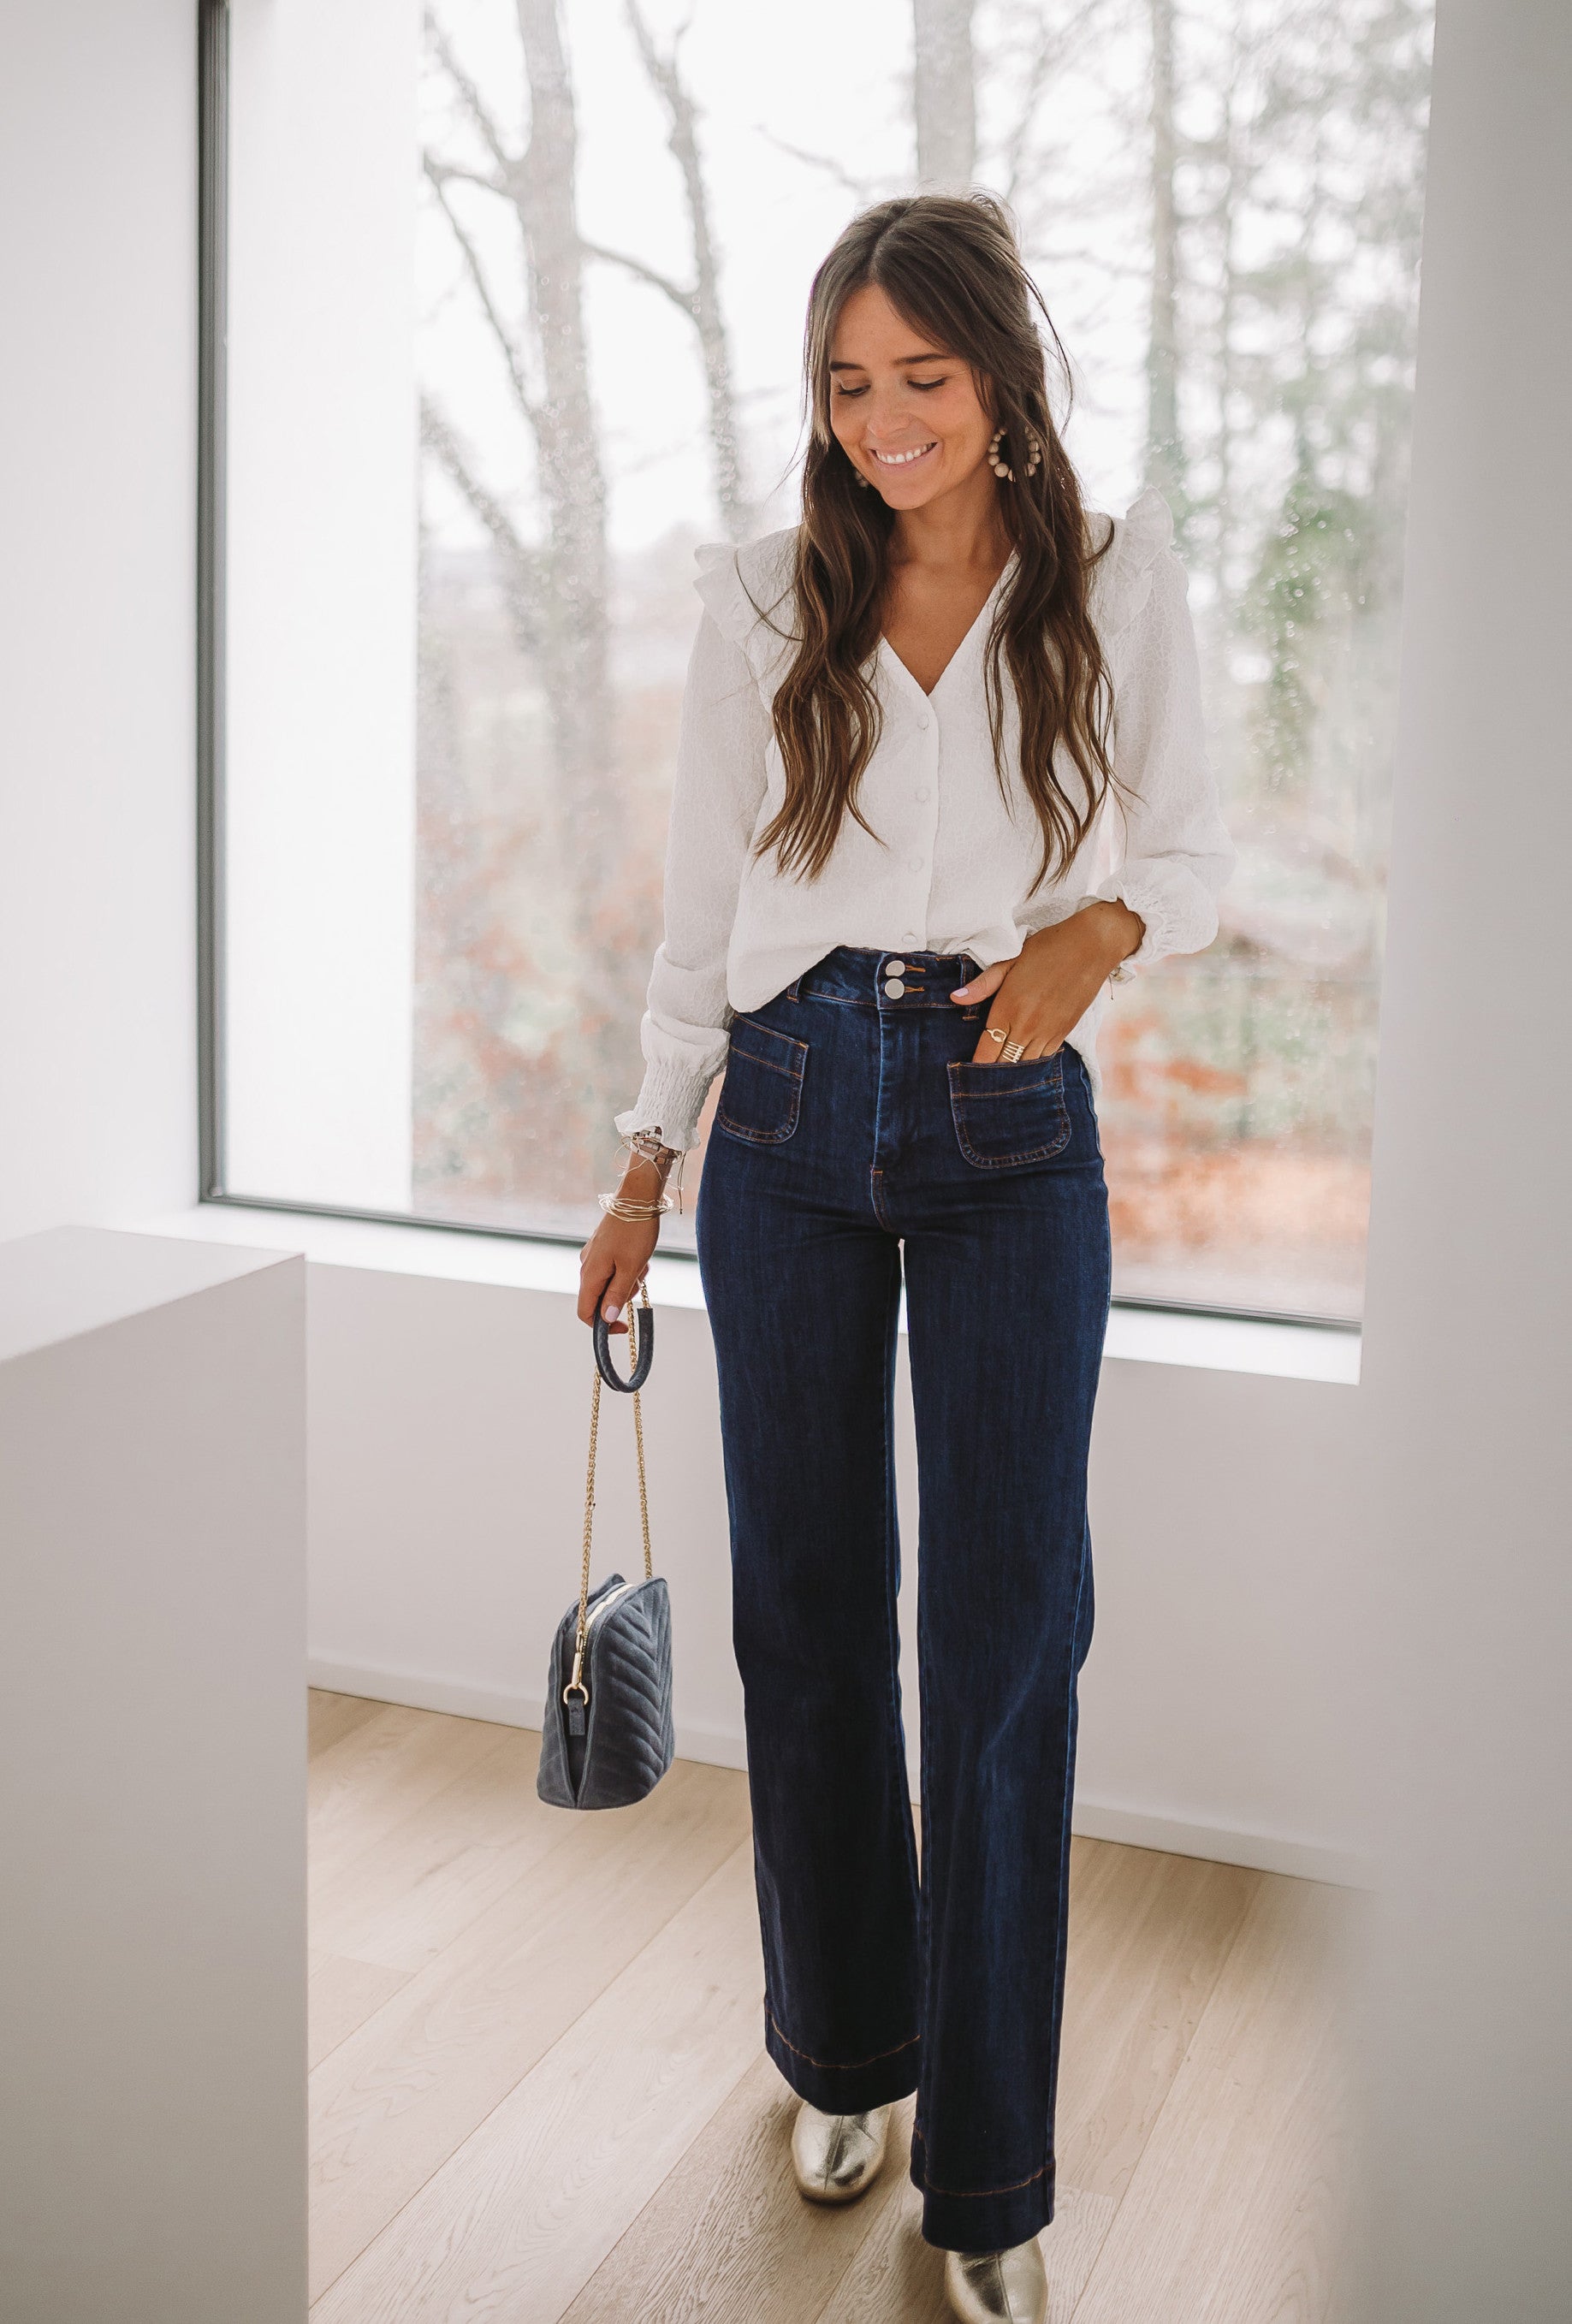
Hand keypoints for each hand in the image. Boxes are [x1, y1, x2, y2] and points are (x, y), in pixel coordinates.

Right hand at [577, 1155, 663, 1332]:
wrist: (637, 1197)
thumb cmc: (635, 1232)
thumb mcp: (631, 1268)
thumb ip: (617, 1294)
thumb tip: (605, 1318)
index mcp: (590, 1274)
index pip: (585, 1312)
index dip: (602, 1326)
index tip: (623, 1326)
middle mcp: (586, 1266)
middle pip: (598, 1297)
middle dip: (621, 1297)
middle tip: (640, 1281)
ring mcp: (593, 1255)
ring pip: (608, 1282)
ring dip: (627, 1281)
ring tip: (643, 1264)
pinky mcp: (602, 1247)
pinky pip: (612, 1268)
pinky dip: (627, 1269)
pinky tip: (640, 1256)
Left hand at [953, 901, 1143, 1061]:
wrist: (1091, 946)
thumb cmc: (1047, 949)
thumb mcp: (1009, 961)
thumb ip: (982, 984)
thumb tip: (955, 998)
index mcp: (1008, 1008)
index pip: (986, 1051)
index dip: (975, 1067)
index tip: (964, 1074)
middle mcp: (1027, 1026)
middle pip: (1004, 1064)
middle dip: (991, 1074)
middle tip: (979, 1081)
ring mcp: (1047, 1032)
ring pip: (1025, 1066)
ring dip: (1012, 1070)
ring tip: (1001, 1075)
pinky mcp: (1064, 1032)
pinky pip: (1043, 1058)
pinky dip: (1031, 1063)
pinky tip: (1024, 1062)